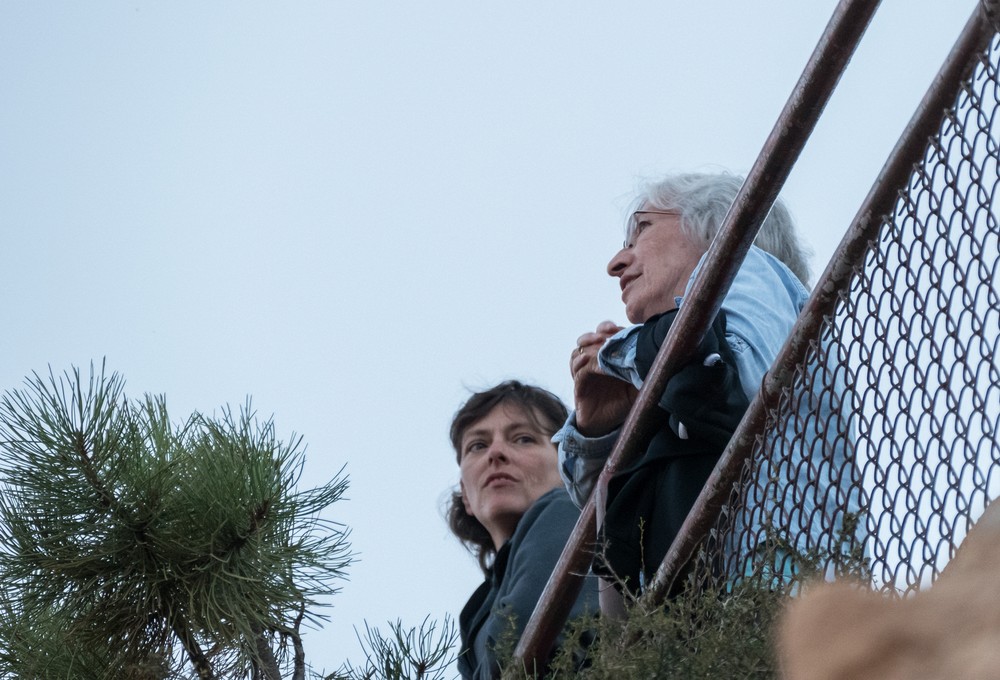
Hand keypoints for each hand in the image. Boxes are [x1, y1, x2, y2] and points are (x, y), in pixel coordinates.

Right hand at [570, 321, 638, 436]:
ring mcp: (584, 373)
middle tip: (606, 333)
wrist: (608, 424)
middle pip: (587, 339)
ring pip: (578, 352)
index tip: (616, 328)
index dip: (608, 328)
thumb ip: (645, 372)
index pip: (604, 335)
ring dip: (587, 345)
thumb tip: (661, 359)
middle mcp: (593, 362)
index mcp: (606, 357)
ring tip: (597, 343)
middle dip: (596, 333)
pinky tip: (588, 360)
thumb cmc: (623, 402)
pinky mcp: (579, 386)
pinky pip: (578, 372)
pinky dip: (582, 364)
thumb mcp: (638, 385)